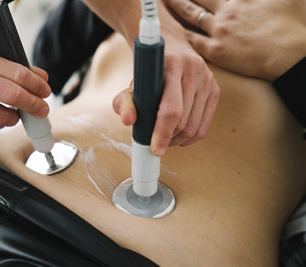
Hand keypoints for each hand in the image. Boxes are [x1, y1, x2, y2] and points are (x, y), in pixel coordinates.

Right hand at [0, 45, 50, 129]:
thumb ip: (8, 66)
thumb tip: (39, 76)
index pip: (18, 72)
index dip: (38, 86)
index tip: (45, 92)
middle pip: (14, 95)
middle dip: (34, 105)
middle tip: (41, 110)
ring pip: (0, 116)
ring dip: (14, 118)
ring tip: (14, 115)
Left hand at [113, 35, 219, 155]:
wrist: (170, 47)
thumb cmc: (149, 71)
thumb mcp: (133, 84)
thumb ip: (125, 102)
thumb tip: (127, 121)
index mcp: (171, 64)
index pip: (170, 108)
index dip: (162, 132)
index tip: (154, 149)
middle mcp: (193, 69)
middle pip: (184, 120)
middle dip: (168, 138)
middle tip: (155, 144)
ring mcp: (208, 79)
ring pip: (195, 126)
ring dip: (178, 140)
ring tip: (164, 139)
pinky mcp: (215, 89)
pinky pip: (205, 125)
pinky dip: (191, 137)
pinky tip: (178, 137)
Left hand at [163, 0, 305, 79]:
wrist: (289, 53)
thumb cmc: (289, 25)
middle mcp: (225, 12)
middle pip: (195, 0)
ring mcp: (219, 31)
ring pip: (190, 16)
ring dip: (175, 8)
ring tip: (162, 3)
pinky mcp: (216, 51)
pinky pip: (192, 41)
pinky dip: (180, 34)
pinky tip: (169, 31)